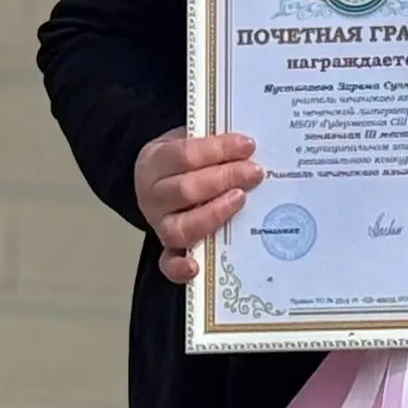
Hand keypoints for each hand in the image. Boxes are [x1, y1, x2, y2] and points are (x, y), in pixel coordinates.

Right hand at [134, 127, 263, 283]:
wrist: (157, 180)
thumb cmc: (182, 160)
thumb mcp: (189, 139)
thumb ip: (212, 141)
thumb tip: (249, 145)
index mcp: (155, 161)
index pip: (185, 154)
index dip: (218, 149)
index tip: (248, 146)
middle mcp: (152, 196)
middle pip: (185, 190)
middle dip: (225, 178)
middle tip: (254, 173)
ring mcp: (158, 225)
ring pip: (180, 228)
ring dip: (214, 214)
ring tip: (241, 200)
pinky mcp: (167, 249)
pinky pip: (168, 264)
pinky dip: (180, 268)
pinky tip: (196, 267)